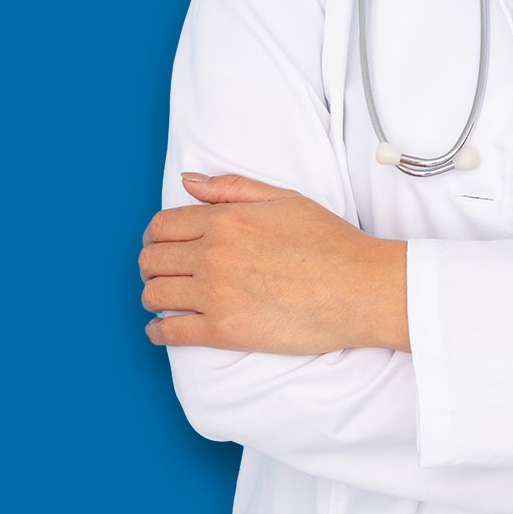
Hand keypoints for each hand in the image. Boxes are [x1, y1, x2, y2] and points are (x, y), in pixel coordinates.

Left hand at [140, 173, 409, 353]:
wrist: (361, 288)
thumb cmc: (332, 242)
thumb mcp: (286, 199)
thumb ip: (232, 188)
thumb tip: (188, 182)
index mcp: (225, 220)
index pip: (162, 226)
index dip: (155, 236)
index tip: (162, 246)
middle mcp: (213, 255)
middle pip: (151, 261)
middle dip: (152, 266)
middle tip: (165, 273)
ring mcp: (216, 294)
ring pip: (154, 295)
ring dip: (154, 297)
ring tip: (167, 299)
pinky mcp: (224, 331)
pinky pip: (169, 332)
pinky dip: (157, 331)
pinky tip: (163, 328)